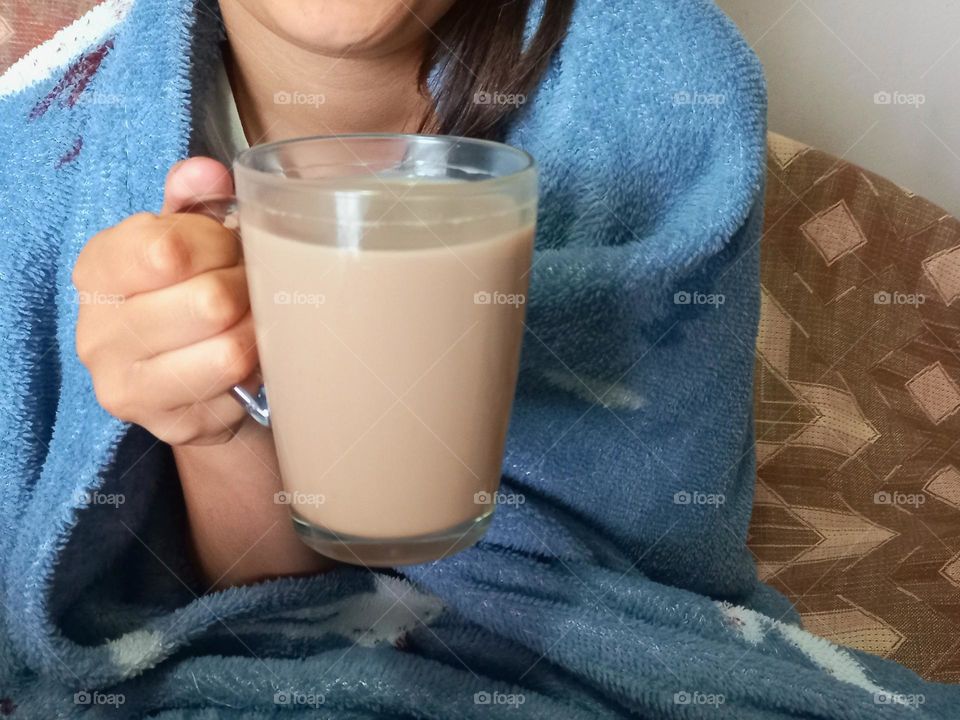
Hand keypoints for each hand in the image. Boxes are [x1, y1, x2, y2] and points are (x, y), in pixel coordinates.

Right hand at [74, 158, 257, 445]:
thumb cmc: (188, 292)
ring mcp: (127, 386)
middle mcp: (97, 332)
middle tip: (254, 288)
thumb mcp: (186, 238)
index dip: (219, 244)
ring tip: (256, 320)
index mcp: (97, 270)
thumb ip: (193, 199)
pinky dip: (258, 367)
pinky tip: (249, 358)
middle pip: (210, 302)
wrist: (188, 379)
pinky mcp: (169, 425)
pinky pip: (241, 389)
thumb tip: (207, 171)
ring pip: (230, 351)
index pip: (167, 248)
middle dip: (249, 289)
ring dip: (259, 329)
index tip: (229, 248)